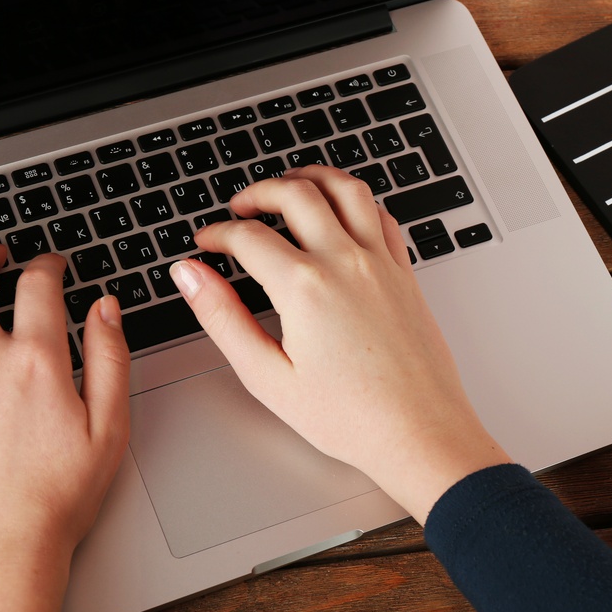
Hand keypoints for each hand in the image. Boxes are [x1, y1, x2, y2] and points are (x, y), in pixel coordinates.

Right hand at [169, 165, 509, 522]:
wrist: (420, 433)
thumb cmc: (352, 418)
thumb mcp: (268, 377)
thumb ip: (224, 319)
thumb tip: (191, 277)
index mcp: (305, 287)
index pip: (248, 237)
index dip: (218, 234)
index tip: (206, 243)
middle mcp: (346, 263)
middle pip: (296, 194)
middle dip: (259, 191)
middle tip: (240, 206)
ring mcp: (382, 264)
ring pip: (347, 190)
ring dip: (312, 178)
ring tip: (290, 185)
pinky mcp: (406, 274)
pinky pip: (383, 216)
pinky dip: (358, 201)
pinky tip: (345, 211)